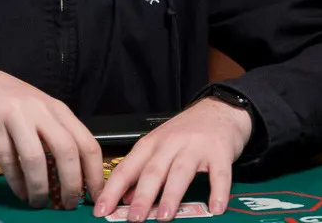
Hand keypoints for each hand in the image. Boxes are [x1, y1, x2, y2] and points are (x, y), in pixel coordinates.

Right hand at [0, 63, 101, 209]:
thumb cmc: (12, 102)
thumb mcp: (42, 112)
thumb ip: (58, 137)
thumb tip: (77, 177)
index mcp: (59, 110)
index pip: (87, 143)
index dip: (95, 173)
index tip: (96, 195)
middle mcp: (41, 110)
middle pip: (66, 150)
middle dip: (71, 183)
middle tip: (68, 204)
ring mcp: (16, 116)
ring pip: (36, 158)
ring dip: (40, 187)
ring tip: (39, 202)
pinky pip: (8, 159)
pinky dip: (16, 182)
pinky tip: (20, 192)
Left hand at [93, 97, 252, 220]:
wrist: (219, 109)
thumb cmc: (187, 130)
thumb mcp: (159, 146)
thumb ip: (142, 171)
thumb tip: (126, 199)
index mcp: (152, 144)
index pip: (127, 168)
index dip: (113, 190)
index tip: (102, 210)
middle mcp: (171, 144)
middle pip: (153, 171)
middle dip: (141, 196)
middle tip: (134, 218)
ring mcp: (195, 147)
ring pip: (180, 172)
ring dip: (171, 195)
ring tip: (164, 216)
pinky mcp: (219, 152)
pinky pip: (219, 174)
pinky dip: (217, 192)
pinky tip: (215, 209)